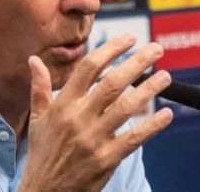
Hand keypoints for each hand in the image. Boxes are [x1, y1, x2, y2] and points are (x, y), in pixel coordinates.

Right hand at [18, 36, 173, 191]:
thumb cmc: (43, 154)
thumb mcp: (36, 120)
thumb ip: (39, 88)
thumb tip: (34, 60)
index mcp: (62, 105)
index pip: (89, 68)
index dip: (111, 50)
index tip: (130, 40)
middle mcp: (78, 119)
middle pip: (112, 83)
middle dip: (138, 63)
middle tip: (157, 49)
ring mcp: (93, 139)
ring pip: (126, 107)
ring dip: (149, 90)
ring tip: (166, 77)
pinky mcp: (106, 159)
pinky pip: (134, 138)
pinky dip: (152, 125)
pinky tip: (166, 114)